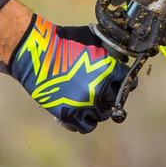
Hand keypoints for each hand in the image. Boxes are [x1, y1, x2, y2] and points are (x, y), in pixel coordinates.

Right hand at [0, 14, 126, 132]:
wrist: (36, 52)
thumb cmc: (63, 41)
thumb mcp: (92, 39)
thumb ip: (109, 51)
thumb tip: (121, 57)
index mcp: (109, 70)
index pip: (129, 83)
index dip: (123, 84)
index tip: (116, 84)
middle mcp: (100, 88)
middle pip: (116, 101)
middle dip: (109, 97)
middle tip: (100, 92)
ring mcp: (85, 103)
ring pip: (102, 115)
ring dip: (97, 110)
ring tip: (87, 102)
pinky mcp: (69, 114)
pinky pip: (87, 127)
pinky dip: (85, 122)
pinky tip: (80, 114)